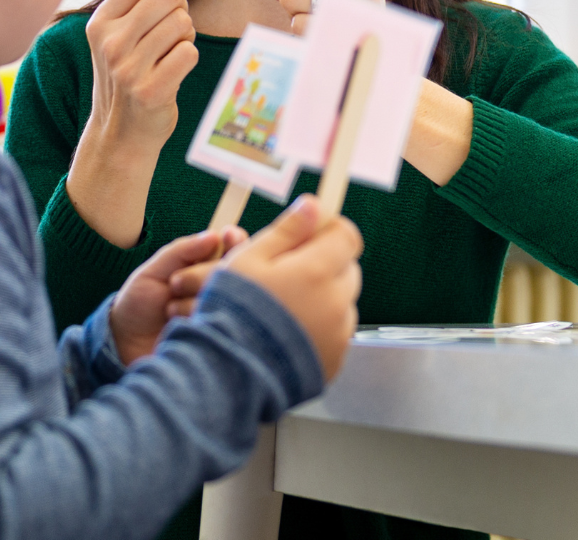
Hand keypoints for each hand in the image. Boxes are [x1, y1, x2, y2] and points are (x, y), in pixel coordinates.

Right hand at [85, 0, 204, 144]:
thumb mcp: (129, 33)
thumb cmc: (128, 76)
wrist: (119, 134)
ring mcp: (126, 66)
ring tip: (166, 57)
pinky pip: (189, 54)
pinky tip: (171, 74)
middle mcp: (109, 40)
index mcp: (101, 20)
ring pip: (182, 24)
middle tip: (168, 34)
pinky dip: (187, 60)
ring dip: (184, 38)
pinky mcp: (149, 89)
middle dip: (180, 10)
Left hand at [110, 227, 244, 364]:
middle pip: (237, 270)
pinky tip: (179, 323)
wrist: (126, 344)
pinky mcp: (220, 337)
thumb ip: (182, 251)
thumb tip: (215, 236)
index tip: (229, 236)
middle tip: (175, 284)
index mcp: (207, 267)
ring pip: (229, 296)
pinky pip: (222, 322)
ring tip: (169, 311)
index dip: (236, 240)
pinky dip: (198, 318)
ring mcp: (223, 314)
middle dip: (205, 273)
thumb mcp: (154, 271)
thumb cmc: (140, 303)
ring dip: (195, 299)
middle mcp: (221, 289)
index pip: (235, 248)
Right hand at [213, 196, 364, 380]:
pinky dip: (319, 328)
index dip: (328, 230)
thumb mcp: (249, 260)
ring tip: (284, 307)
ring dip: (323, 298)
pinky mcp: (335, 359)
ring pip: (342, 303)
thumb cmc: (234, 312)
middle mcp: (337, 302)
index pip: (346, 236)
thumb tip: (312, 205)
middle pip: (346, 269)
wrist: (231, 372)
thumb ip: (286, 231)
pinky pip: (335, 333)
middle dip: (324, 265)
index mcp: (317, 271)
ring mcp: (338, 334)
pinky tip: (288, 332)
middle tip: (289, 273)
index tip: (310, 234)